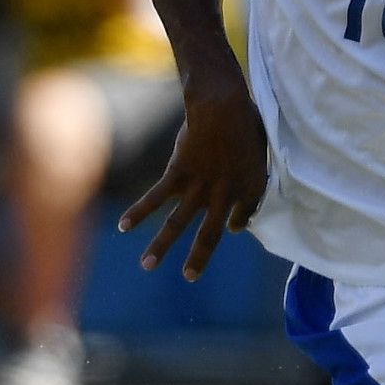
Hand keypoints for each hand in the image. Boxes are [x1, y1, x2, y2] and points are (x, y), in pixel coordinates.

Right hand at [118, 83, 268, 281]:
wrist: (222, 107)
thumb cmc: (246, 120)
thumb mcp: (260, 147)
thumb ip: (251, 167)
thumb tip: (249, 174)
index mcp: (251, 187)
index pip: (244, 216)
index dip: (237, 222)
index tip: (231, 227)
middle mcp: (225, 194)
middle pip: (210, 233)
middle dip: (199, 257)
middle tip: (189, 276)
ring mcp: (199, 186)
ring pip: (178, 223)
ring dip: (160, 246)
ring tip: (146, 267)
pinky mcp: (177, 173)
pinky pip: (156, 197)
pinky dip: (139, 211)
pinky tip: (124, 227)